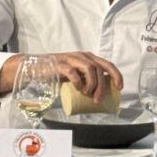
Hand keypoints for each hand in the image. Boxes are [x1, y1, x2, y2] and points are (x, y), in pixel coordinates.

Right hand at [0, 51, 122, 99]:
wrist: (37, 68)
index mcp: (88, 58)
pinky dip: (78, 82)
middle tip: (98, 99)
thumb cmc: (58, 73)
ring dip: (92, 84)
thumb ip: (86, 79)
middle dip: (102, 86)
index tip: (119, 88)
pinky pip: (73, 72)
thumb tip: (99, 96)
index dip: (116, 75)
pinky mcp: (61, 64)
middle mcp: (82, 56)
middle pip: (100, 69)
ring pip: (90, 69)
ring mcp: (71, 58)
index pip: (107, 64)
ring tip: (87, 95)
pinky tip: (78, 89)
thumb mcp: (76, 74)